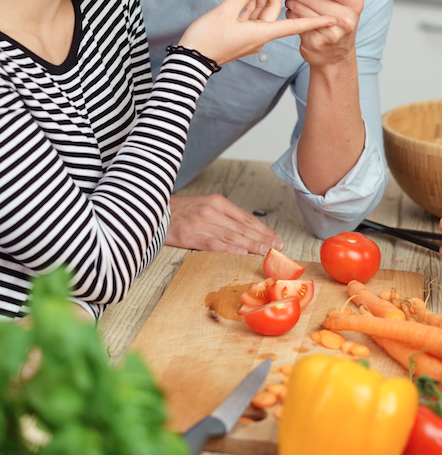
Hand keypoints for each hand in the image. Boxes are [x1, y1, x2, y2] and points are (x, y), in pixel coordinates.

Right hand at [166, 193, 284, 254]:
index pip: (245, 218)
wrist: (151, 210)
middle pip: (242, 227)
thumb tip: (245, 231)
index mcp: (216, 202)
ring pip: (232, 236)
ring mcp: (200, 223)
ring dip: (252, 245)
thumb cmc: (179, 211)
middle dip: (263, 238)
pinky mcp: (189, 236)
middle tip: (278, 247)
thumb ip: (223, 216)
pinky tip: (241, 253)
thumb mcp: (203, 206)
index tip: (276, 238)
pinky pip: (213, 243)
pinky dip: (229, 248)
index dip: (263, 229)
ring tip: (266, 251)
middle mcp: (211, 211)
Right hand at [179, 0, 334, 64]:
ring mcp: (248, 34)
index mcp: (261, 33)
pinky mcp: (238, 32)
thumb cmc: (207, 40)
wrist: (190, 61)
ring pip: (261, 9)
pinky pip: (249, 13)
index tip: (332, 19)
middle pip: (274, 10)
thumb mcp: (225, 13)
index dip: (313, 21)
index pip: (294, 25)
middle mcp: (259, 34)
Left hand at [284, 0, 363, 68]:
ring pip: (300, 7)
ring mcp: (332, 32)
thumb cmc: (335, 18)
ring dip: (290, 0)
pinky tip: (294, 13)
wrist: (335, 54)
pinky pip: (295, 20)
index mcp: (354, 1)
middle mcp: (347, 18)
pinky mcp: (316, 42)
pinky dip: (290, 13)